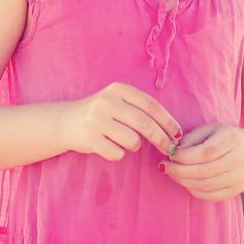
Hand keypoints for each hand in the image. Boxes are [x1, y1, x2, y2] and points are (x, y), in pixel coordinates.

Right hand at [60, 83, 180, 162]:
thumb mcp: (119, 102)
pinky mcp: (89, 138)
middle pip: (145, 123)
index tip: (178, 135)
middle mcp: (107, 101)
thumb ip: (141, 110)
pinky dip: (118, 153)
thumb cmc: (102, 114)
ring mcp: (96, 119)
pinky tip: (109, 146)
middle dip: (161, 139)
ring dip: (134, 147)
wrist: (66, 121)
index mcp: (119, 89)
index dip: (168, 121)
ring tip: (124, 142)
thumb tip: (173, 132)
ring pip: (132, 141)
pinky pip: (117, 153)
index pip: (151, 105)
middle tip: (169, 149)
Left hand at [160, 123, 243, 200]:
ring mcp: (239, 177)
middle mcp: (239, 160)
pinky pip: (210, 196)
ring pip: (206, 185)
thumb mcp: (208, 131)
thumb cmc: (221, 138)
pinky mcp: (236, 190)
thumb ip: (191, 139)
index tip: (170, 155)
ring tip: (172, 174)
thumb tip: (174, 152)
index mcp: (232, 140)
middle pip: (205, 171)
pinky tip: (185, 182)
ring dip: (184, 181)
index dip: (185, 156)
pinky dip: (193, 190)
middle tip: (164, 167)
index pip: (206, 152)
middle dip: (180, 171)